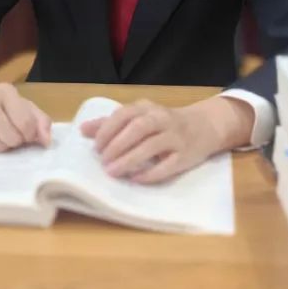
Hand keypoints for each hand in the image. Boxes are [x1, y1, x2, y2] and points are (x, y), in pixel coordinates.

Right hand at [0, 82, 51, 151]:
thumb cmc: (1, 106)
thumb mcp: (24, 106)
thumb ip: (40, 121)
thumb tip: (46, 142)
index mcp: (5, 91)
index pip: (26, 124)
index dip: (30, 135)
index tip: (27, 133)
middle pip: (12, 138)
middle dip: (16, 141)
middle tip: (11, 133)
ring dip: (3, 145)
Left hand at [79, 96, 254, 183]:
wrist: (204, 126)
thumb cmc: (164, 123)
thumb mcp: (139, 117)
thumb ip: (111, 123)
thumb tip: (83, 130)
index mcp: (147, 108)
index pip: (124, 114)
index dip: (107, 130)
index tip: (96, 147)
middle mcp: (162, 119)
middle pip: (137, 129)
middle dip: (117, 145)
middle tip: (103, 162)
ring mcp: (175, 137)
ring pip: (151, 146)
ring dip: (129, 160)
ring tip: (113, 172)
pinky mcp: (185, 155)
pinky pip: (168, 165)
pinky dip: (150, 173)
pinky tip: (136, 179)